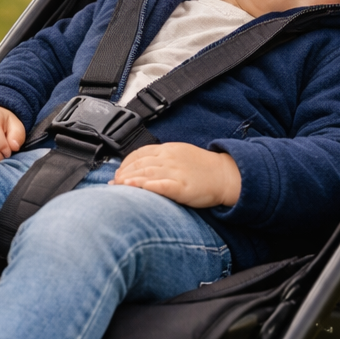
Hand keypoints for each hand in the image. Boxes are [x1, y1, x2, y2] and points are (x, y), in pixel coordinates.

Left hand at [112, 143, 241, 207]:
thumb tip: (142, 167)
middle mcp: (169, 158)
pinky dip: (147, 186)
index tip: (118, 173)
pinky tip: (136, 189)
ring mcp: (175, 172)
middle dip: (123, 173)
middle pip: (139, 164)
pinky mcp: (181, 187)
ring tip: (118, 187)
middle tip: (114, 184)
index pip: (139, 153)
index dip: (126, 163)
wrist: (225, 176)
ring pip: (146, 174)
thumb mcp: (181, 155)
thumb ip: (162, 158)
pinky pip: (161, 185)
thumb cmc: (203, 168)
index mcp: (168, 150)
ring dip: (129, 180)